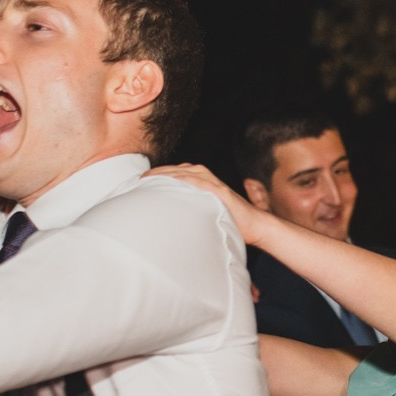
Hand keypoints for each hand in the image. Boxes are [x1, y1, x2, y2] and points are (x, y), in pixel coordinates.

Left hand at [149, 164, 275, 245]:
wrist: (254, 226)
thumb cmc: (232, 221)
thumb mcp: (209, 210)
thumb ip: (195, 206)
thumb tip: (175, 214)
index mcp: (205, 180)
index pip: (178, 172)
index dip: (161, 173)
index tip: (144, 179)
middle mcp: (208, 178)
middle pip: (178, 169)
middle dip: (159, 172)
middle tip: (141, 178)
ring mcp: (214, 183)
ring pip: (186, 172)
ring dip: (167, 173)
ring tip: (149, 178)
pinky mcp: (219, 192)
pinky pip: (198, 182)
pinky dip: (184, 180)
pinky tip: (171, 181)